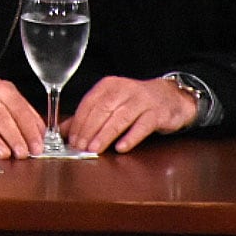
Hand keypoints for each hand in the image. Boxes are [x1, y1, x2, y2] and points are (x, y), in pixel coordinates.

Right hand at [0, 66, 46, 158]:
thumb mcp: (5, 93)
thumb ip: (24, 112)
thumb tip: (42, 134)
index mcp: (2, 90)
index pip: (20, 111)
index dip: (30, 131)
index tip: (37, 147)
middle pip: (2, 118)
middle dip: (14, 137)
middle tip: (23, 154)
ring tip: (4, 154)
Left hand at [61, 75, 196, 153]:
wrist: (171, 97)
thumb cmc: (135, 102)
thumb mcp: (111, 104)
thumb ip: (88, 116)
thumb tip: (63, 131)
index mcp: (108, 86)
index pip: (89, 103)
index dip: (79, 122)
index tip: (71, 139)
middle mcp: (124, 90)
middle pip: (102, 110)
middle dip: (89, 130)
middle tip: (80, 147)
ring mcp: (142, 100)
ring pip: (120, 118)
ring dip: (105, 135)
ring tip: (94, 149)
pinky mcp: (157, 113)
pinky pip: (142, 126)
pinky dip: (130, 137)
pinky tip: (121, 148)